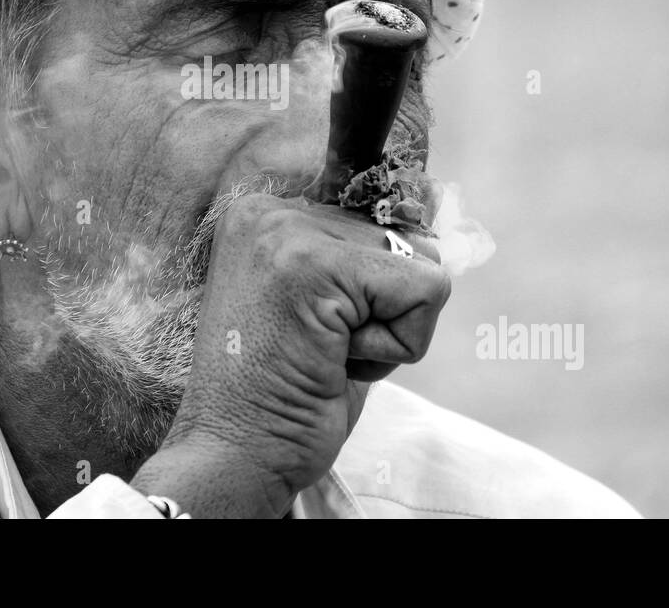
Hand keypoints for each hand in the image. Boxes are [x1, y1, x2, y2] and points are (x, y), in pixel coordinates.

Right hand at [131, 192, 448, 516]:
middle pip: (401, 244)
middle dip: (381, 312)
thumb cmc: (284, 394)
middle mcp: (271, 212)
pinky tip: (335, 363)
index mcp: (266, 216)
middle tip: (318, 349)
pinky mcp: (316, 266)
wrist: (235, 456)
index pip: (378, 227)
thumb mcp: (321, 310)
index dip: (370, 297)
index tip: (312, 332)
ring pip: (416, 265)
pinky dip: (397, 346)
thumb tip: (434, 242)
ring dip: (386, 331)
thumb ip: (358, 264)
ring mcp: (289, 233)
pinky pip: (426, 290)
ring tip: (324, 354)